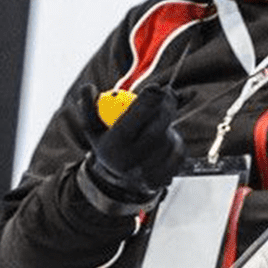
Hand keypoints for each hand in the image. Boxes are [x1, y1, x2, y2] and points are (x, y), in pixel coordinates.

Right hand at [83, 84, 185, 206]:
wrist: (119, 181)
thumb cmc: (107, 142)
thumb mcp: (93, 126)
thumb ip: (89, 105)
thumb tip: (89, 88)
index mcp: (111, 149)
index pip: (129, 123)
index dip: (145, 103)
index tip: (156, 87)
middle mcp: (130, 164)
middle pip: (155, 131)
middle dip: (165, 108)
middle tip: (168, 92)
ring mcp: (149, 174)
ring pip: (168, 139)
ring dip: (167, 125)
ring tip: (154, 126)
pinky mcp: (165, 177)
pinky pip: (178, 149)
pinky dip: (174, 139)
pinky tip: (162, 142)